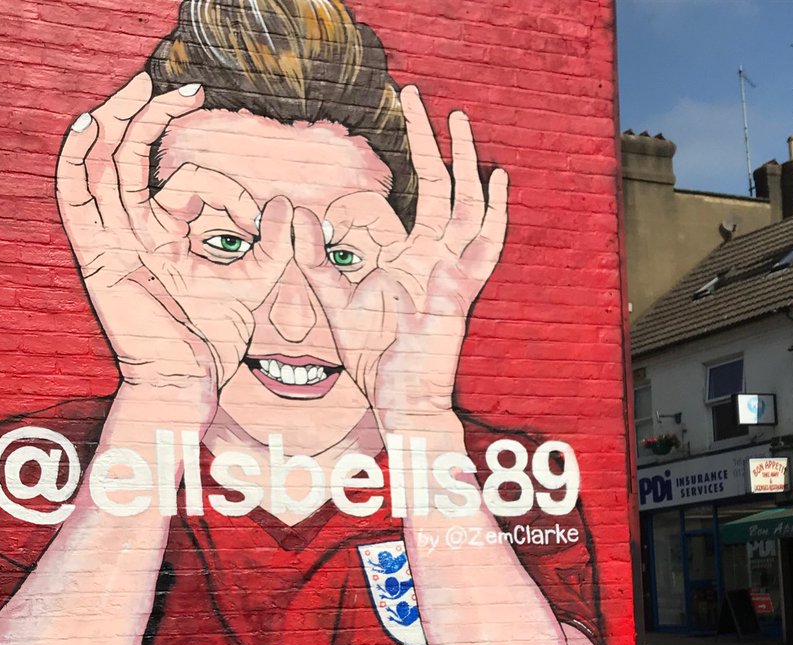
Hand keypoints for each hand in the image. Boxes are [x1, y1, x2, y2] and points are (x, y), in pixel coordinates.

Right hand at [57, 73, 292, 427]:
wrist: (187, 383)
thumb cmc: (214, 342)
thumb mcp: (253, 285)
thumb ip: (275, 248)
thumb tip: (289, 203)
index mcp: (167, 237)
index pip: (192, 183)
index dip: (229, 188)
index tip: (263, 218)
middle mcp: (135, 232)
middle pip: (132, 154)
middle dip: (154, 115)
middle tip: (189, 88)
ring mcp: (112, 242)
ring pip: (103, 163)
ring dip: (119, 119)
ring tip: (143, 84)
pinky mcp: (94, 257)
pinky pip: (73, 197)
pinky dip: (76, 159)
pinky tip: (92, 124)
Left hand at [292, 86, 506, 436]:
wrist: (397, 401)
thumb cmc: (374, 358)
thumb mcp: (335, 300)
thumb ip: (315, 259)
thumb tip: (295, 213)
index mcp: (414, 255)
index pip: (423, 189)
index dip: (418, 146)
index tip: (407, 103)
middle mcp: (438, 258)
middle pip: (446, 185)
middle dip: (436, 140)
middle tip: (422, 95)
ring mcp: (452, 276)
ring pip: (470, 207)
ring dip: (466, 163)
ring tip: (459, 121)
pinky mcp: (460, 297)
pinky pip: (485, 251)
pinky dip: (495, 217)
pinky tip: (497, 182)